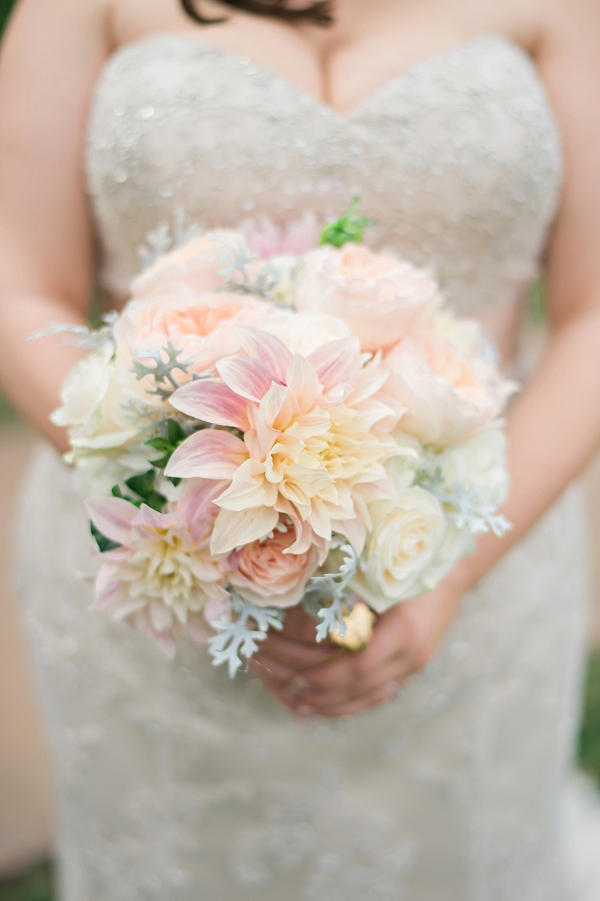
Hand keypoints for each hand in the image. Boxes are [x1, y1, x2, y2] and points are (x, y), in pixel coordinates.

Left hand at [250, 583, 463, 717]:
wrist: (453, 571)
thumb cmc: (410, 563)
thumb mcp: (379, 575)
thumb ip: (348, 597)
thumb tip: (302, 615)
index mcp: (404, 631)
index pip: (357, 668)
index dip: (323, 677)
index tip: (295, 676)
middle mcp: (412, 655)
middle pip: (360, 688)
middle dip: (320, 692)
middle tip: (287, 689)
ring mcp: (414, 665)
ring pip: (368, 697)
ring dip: (332, 703)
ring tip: (299, 701)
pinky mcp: (411, 667)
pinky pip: (377, 694)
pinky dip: (350, 702)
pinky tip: (326, 703)